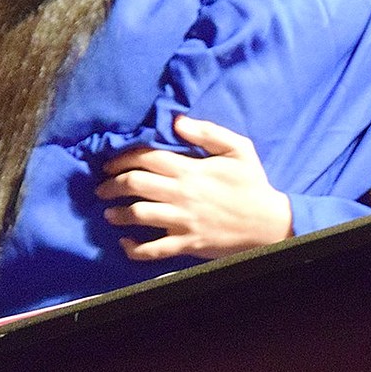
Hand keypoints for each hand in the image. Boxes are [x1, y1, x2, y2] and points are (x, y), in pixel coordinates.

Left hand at [96, 114, 292, 260]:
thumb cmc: (252, 183)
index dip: (123, 157)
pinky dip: (134, 249)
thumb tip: (177, 121)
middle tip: (101, 186)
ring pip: (138, 215)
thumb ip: (208, 132)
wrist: (269, 223)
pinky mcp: (186, 244)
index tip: (110, 162)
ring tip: (108, 212)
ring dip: (117, 213)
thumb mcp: (238, 149)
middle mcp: (181, 194)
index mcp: (190, 169)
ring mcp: (182, 221)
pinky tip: (125, 244)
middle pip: (135, 184)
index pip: (146, 158)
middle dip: (112, 184)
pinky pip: (153, 250)